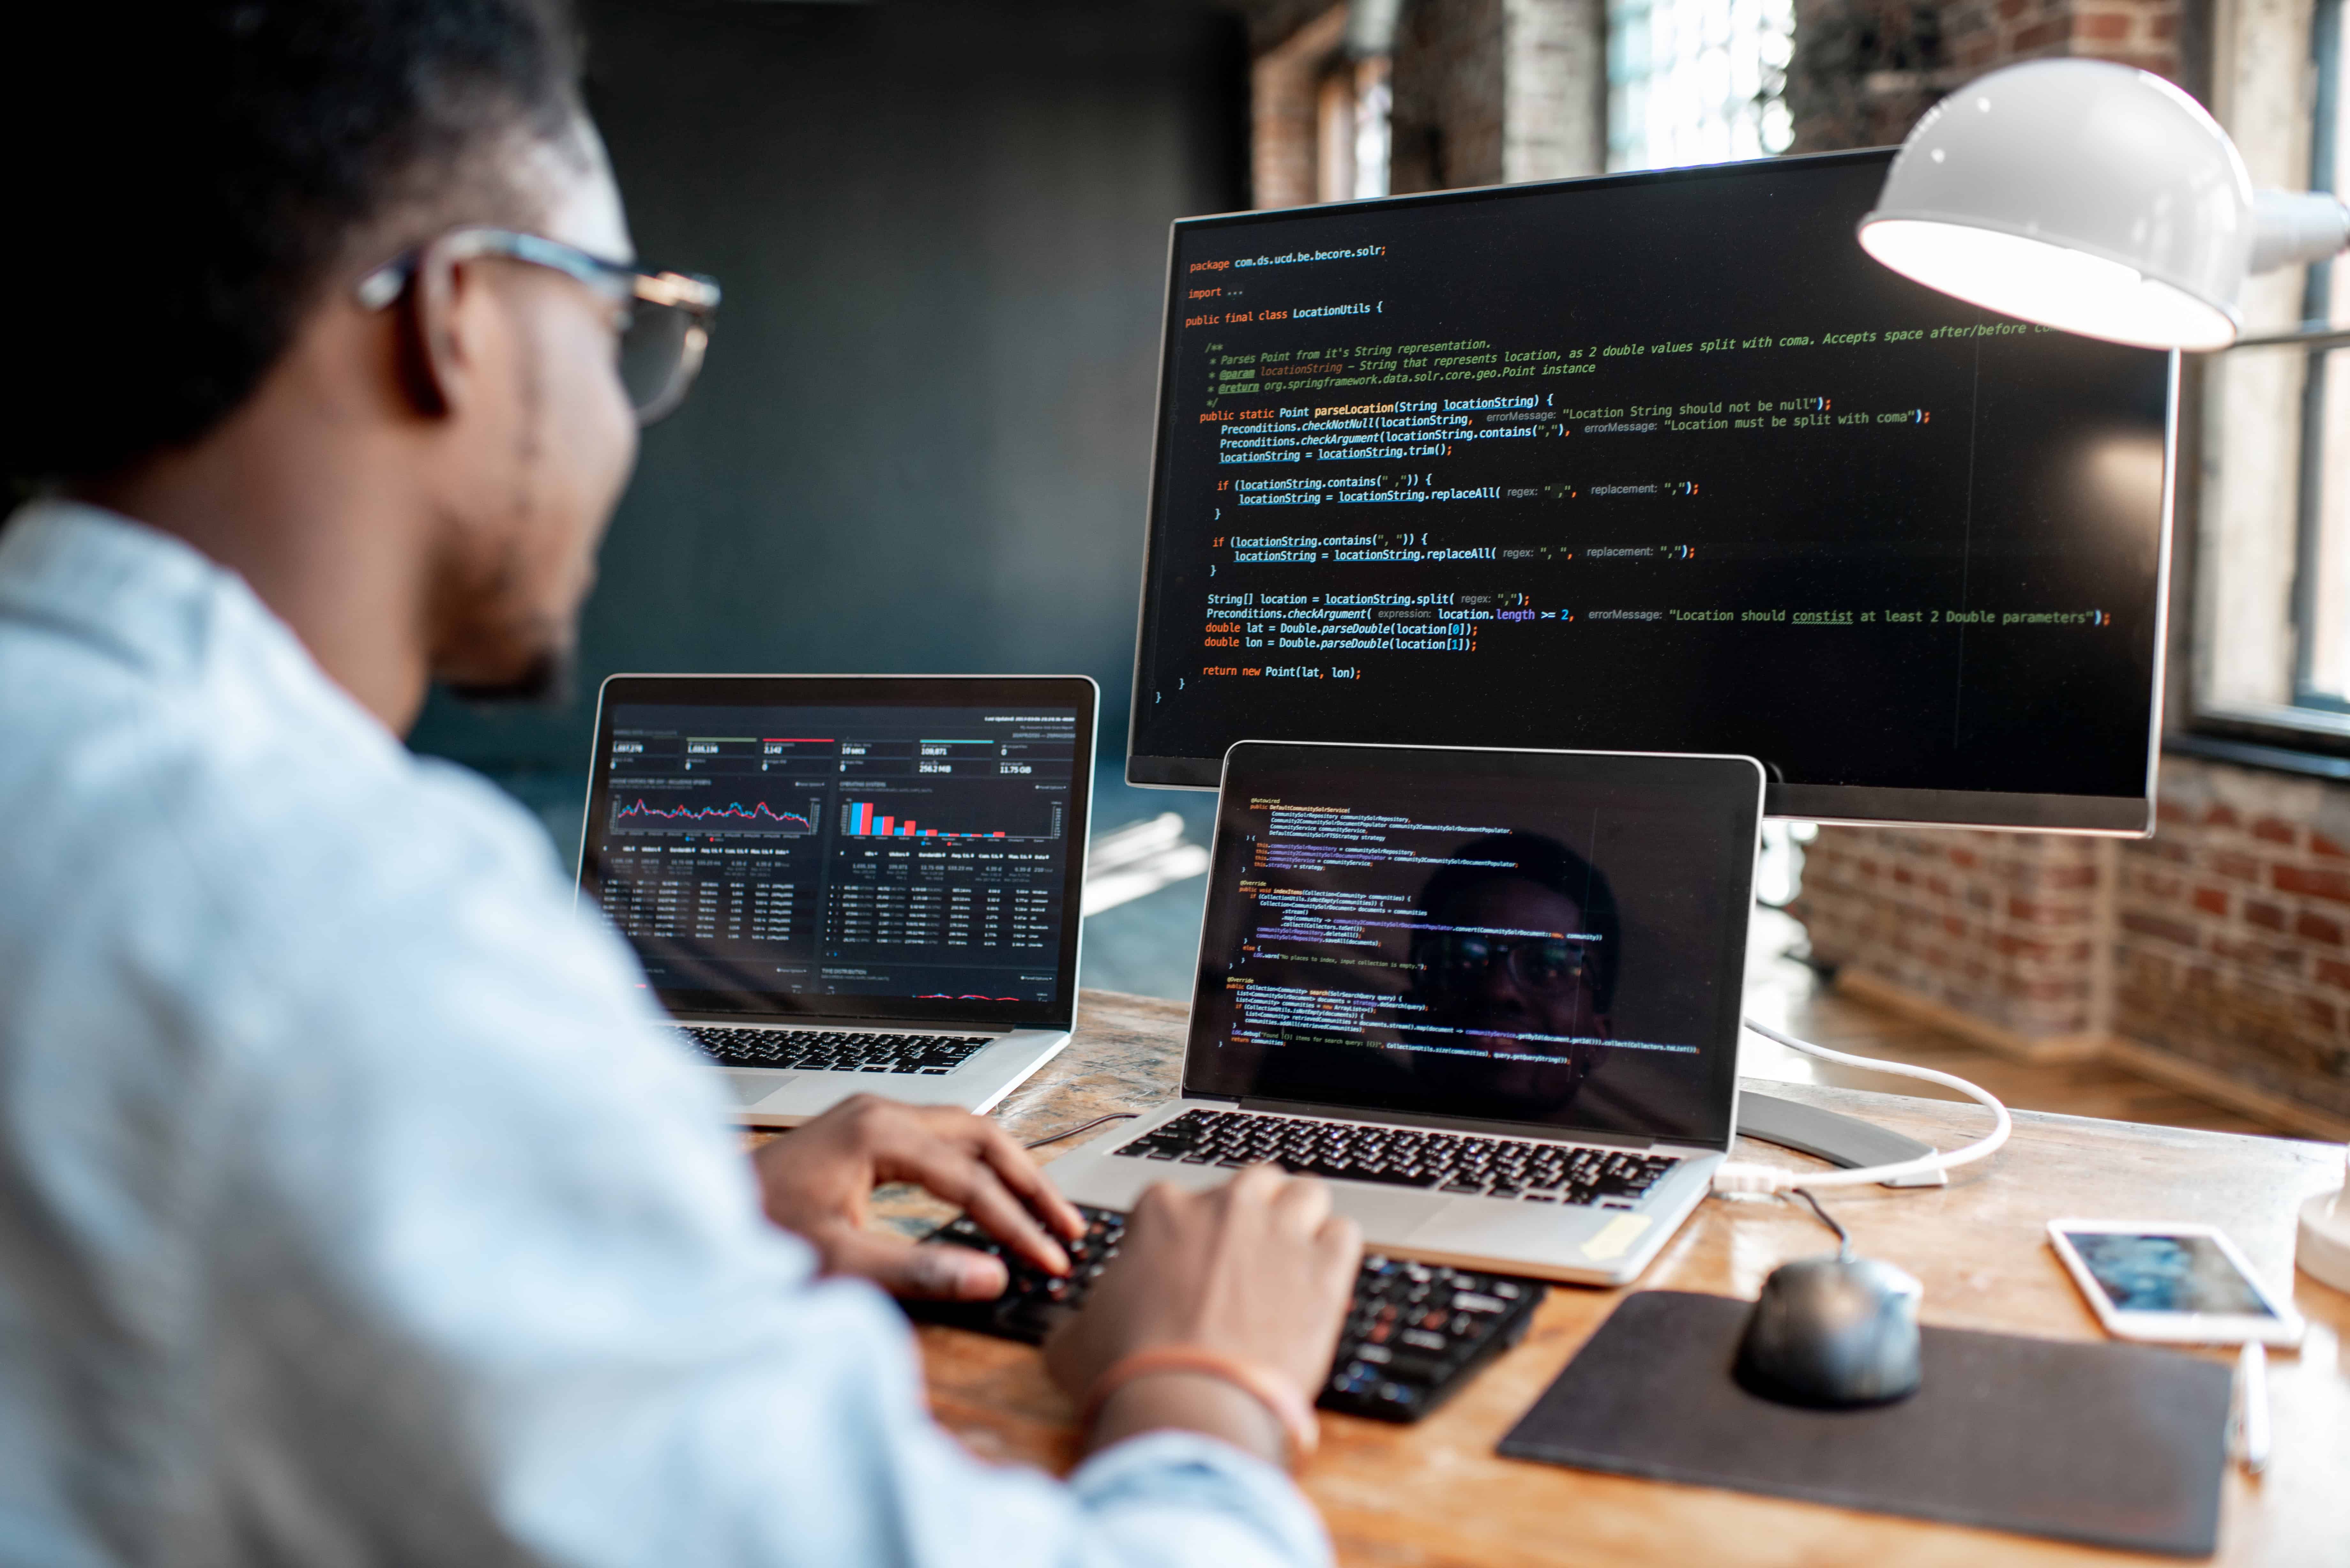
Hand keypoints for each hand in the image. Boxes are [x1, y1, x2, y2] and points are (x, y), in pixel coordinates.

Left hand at [751, 1095, 1083, 1300]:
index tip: (1050, 1260)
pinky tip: (989, 1195)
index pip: (971, 1179)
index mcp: (878, 1133)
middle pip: (982, 1137)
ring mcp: (869, 1119)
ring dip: (1007, 1171)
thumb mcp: (837, 1262)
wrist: (696, 1215)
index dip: (1017, 1224)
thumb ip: (917, 1270)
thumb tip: (991, 1277)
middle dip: (1030, 1184)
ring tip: (1044, 1213)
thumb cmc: (755, 1234)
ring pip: (964, 1133)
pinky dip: (975, 1168)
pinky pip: (939, 1141)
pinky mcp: (861, 1135)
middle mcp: (879, 1113)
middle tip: (1067, 1229)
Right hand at [1044, 1166, 1360, 1456]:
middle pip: (1254, 1183)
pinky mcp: (1325, 1268)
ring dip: (1301, 1220)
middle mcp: (1226, 1206)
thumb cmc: (1128, 1372)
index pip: (1183, 1200)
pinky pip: (1345, 1233)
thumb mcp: (1075, 1338)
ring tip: (1293, 1261)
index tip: (1192, 1267)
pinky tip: (1322, 1282)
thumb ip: (1081, 1316)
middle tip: (1249, 1257)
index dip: (1189, 1234)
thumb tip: (1077, 1327)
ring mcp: (1280, 1232)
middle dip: (1253, 1213)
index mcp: (1163, 1210)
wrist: (1186, 1406)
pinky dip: (1336, 1253)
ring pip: (1307, 1193)